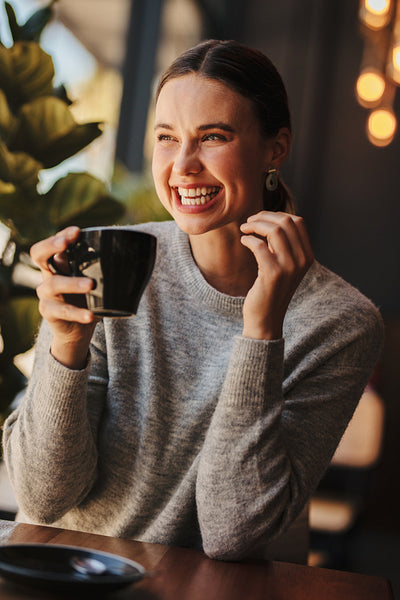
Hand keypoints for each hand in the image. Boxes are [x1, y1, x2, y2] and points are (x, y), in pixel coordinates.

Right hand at [30, 226, 97, 368]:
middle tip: (65, 244)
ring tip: (91, 285)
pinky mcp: (49, 311)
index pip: (54, 242)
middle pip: (39, 254)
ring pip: (53, 284)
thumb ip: (110, 268)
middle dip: (51, 245)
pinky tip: (90, 315)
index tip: (77, 231)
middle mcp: (49, 274)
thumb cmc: (89, 298)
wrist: (77, 329)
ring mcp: (46, 293)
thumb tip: (146, 256)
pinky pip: (62, 311)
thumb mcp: (97, 281)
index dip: (61, 235)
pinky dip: (77, 313)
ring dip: (73, 283)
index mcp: (60, 262)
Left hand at [240, 211, 313, 339]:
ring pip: (274, 231)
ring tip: (244, 229)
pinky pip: (259, 245)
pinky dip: (248, 239)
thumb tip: (269, 219)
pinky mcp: (273, 274)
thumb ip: (282, 244)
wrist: (266, 318)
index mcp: (307, 255)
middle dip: (264, 217)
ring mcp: (289, 267)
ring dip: (255, 225)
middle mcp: (302, 260)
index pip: (297, 221)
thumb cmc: (270, 288)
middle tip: (248, 222)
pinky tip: (243, 241)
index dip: (277, 215)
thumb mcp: (283, 264)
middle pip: (286, 222)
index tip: (260, 218)